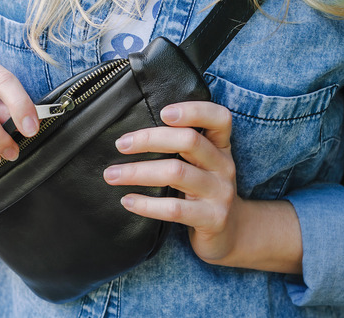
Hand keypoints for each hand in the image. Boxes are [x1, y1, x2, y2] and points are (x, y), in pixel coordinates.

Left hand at [103, 101, 302, 272]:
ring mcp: (220, 193)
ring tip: (112, 174)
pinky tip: (127, 201)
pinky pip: (175, 209)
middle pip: (189, 141)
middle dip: (149, 139)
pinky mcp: (213, 219)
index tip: (163, 113)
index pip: (219, 118)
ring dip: (138, 172)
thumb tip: (133, 134)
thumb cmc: (204, 191)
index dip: (193, 111)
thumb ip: (182, 146)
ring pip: (176, 173)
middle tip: (120, 144)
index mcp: (221, 146)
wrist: (231, 233)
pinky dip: (146, 204)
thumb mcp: (202, 164)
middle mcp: (224, 166)